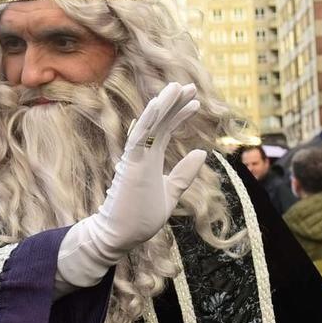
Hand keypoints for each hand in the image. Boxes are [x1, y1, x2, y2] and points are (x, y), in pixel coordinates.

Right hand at [55, 84, 206, 290]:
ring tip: (179, 87)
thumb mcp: (170, 194)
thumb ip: (184, 174)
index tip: (196, 102)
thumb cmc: (140, 218)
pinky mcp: (131, 164)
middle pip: (160, 121)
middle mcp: (142, 154)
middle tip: (190, 85)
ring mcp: (135, 158)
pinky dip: (150, 118)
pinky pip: (140, 136)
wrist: (120, 237)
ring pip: (150, 123)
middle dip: (175, 103)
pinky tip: (160, 102)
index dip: (180, 115)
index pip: (166, 130)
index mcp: (150, 159)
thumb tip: (202, 152)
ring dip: (164, 104)